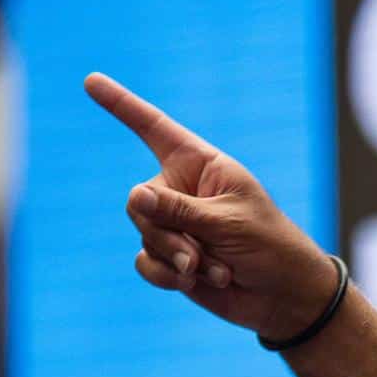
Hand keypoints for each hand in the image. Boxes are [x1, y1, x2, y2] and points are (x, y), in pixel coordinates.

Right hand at [83, 72, 338, 339]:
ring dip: (177, 258)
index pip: (155, 129)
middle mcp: (182, 191)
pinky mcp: (171, 258)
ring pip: (144, 235)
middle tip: (199, 255)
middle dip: (166, 233)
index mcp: (202, 166)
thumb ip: (180, 210)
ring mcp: (175, 225)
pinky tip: (193, 282)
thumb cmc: (271, 248)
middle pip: (139, 202)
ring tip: (217, 271)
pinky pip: (145, 262)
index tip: (90, 80)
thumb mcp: (229, 223)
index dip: (122, 105)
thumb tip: (134, 196)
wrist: (285, 297)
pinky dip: (166, 275)